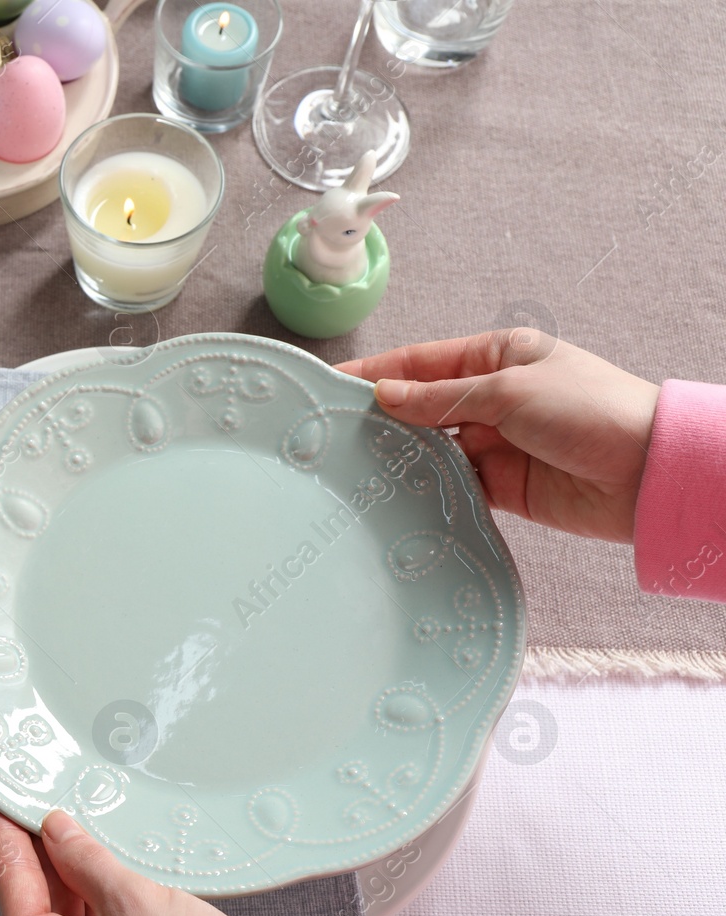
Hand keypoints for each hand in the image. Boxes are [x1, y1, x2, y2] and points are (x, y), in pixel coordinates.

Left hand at [0, 808, 270, 915]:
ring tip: (82, 833)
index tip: (6, 803)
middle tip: (46, 807)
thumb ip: (83, 858)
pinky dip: (95, 905)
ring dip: (73, 879)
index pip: (12, 885)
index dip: (9, 836)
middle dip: (44, 855)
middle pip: (35, 905)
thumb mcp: (131, 899)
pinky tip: (105, 873)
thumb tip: (57, 832)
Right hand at [336, 328, 659, 541]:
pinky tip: (397, 497)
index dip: (375, 372)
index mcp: (498, 355)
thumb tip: (385, 396)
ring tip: (356, 468)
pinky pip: (452, 486)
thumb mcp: (509, 390)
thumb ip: (441, 398)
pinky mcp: (502, 486)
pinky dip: (428, 491)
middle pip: (421, 407)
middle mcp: (492, 397)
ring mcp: (496, 443)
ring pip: (432, 449)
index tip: (330, 383)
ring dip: (403, 458)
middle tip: (331, 434)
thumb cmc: (590, 410)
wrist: (647, 473)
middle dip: (381, 419)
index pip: (421, 361)